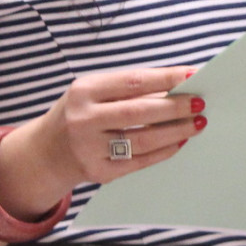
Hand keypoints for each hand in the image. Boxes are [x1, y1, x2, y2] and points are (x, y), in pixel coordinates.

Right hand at [0, 67, 203, 213]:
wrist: (45, 152)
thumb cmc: (81, 113)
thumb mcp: (94, 93)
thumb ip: (130, 89)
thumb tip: (180, 85)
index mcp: (85, 91)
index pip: (133, 81)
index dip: (166, 77)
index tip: (194, 73)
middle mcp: (83, 119)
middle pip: (139, 112)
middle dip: (175, 107)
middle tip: (200, 102)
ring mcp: (89, 148)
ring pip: (142, 140)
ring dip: (176, 131)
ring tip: (198, 123)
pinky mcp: (98, 172)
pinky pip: (139, 161)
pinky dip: (163, 151)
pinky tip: (179, 142)